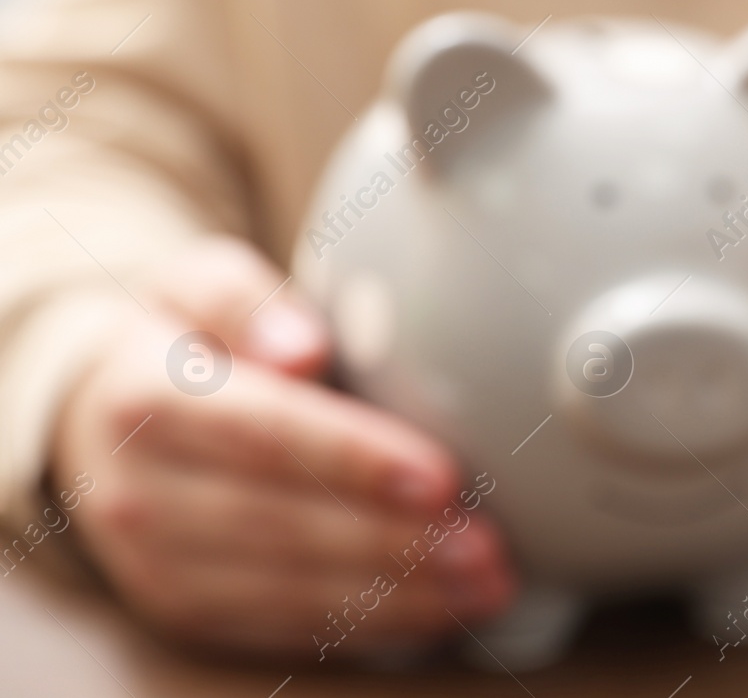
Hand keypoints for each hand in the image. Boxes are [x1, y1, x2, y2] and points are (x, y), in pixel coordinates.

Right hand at [51, 236, 516, 657]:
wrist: (99, 407)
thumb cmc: (183, 333)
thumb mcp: (201, 282)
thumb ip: (248, 301)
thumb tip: (301, 346)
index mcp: (148, 398)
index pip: (264, 434)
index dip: (354, 460)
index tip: (440, 476)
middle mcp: (140, 491)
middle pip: (283, 524)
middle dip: (394, 542)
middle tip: (486, 546)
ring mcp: (155, 561)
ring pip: (287, 589)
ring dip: (395, 595)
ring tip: (483, 583)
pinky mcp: (183, 608)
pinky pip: (282, 626)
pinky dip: (366, 623)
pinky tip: (439, 608)